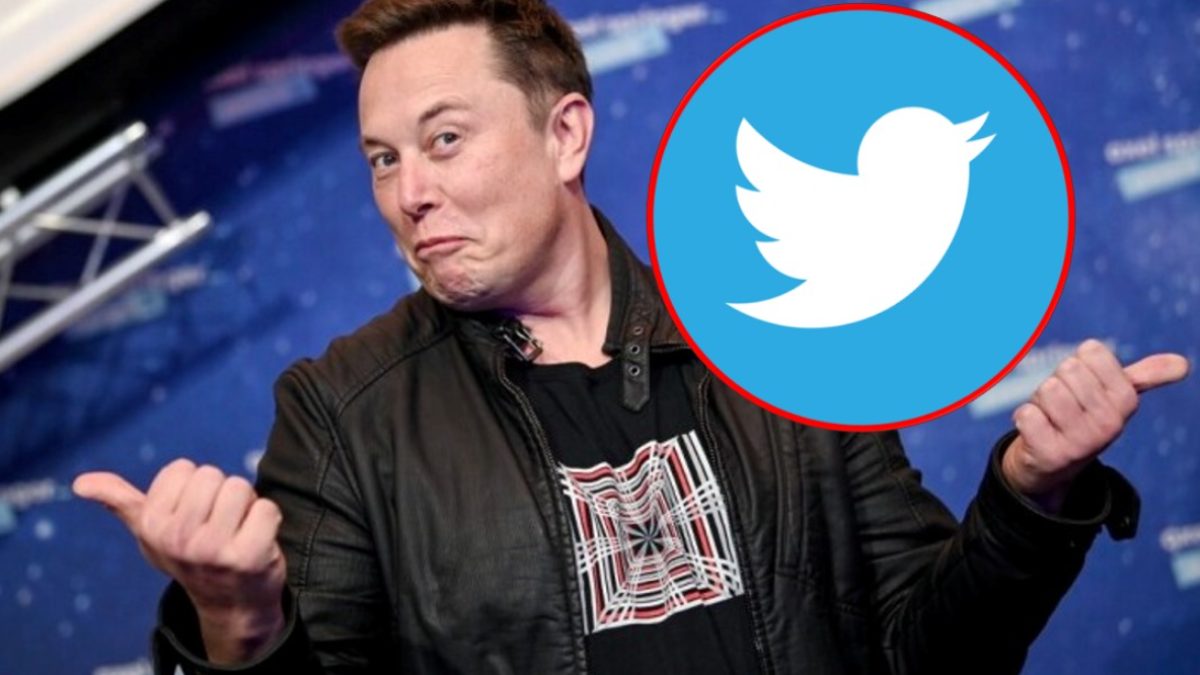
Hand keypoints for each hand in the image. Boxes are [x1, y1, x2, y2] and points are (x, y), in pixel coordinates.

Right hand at [73, 459, 287, 663]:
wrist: (229, 603)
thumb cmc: (189, 554)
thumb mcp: (150, 531)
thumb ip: (121, 501)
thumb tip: (79, 483)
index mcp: (150, 525)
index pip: (183, 468)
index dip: (193, 487)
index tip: (192, 515)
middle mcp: (177, 538)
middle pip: (213, 475)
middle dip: (221, 494)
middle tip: (219, 524)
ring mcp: (213, 549)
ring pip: (240, 487)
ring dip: (246, 505)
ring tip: (237, 531)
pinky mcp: (249, 556)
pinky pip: (267, 508)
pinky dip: (268, 519)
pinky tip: (257, 542)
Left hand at [1002, 339, 1188, 511]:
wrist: (1052, 464)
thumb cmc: (1081, 417)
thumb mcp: (1116, 398)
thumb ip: (1145, 377)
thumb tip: (1184, 364)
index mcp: (1126, 401)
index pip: (1091, 351)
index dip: (1078, 363)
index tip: (1082, 386)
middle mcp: (1109, 423)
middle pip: (1066, 369)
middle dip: (1057, 383)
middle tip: (1063, 405)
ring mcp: (1081, 442)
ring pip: (1047, 389)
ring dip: (1040, 401)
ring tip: (1050, 418)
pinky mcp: (1051, 454)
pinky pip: (1026, 414)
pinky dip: (1026, 418)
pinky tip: (1037, 432)